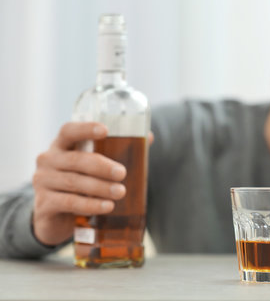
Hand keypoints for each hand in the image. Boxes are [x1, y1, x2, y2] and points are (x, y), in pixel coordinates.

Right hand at [32, 122, 154, 245]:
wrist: (55, 217)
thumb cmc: (80, 183)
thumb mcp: (93, 167)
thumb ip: (117, 150)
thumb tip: (149, 137)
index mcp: (61, 146)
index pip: (69, 131)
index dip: (85, 129)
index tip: (105, 130)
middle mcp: (48, 160)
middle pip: (76, 160)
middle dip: (102, 166)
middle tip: (122, 173)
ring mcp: (42, 182)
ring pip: (74, 182)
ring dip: (100, 187)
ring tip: (120, 192)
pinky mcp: (44, 204)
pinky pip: (69, 202)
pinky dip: (90, 205)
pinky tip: (107, 206)